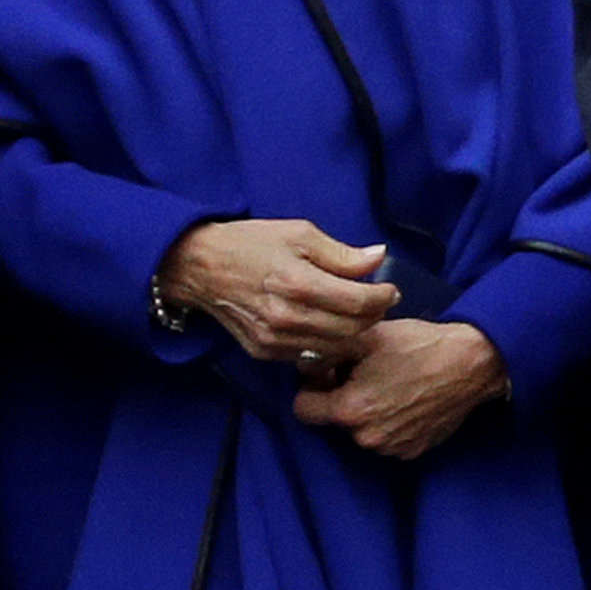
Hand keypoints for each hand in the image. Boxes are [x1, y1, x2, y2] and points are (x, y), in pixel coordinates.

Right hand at [156, 218, 399, 363]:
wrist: (200, 267)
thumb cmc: (250, 244)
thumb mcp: (298, 234)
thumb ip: (341, 253)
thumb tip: (379, 257)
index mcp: (299, 283)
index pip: (359, 302)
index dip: (383, 297)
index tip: (390, 290)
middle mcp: (288, 317)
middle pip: (352, 330)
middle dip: (373, 317)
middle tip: (378, 303)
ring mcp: (275, 340)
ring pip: (334, 348)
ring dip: (352, 334)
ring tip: (355, 314)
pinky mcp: (265, 352)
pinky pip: (309, 355)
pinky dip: (325, 343)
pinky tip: (326, 326)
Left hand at [291, 318, 507, 460]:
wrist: (471, 363)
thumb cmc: (418, 346)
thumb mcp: (365, 337)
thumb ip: (326, 352)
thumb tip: (305, 363)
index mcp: (349, 411)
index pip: (302, 409)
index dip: (311, 387)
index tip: (329, 372)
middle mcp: (367, 438)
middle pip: (334, 419)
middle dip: (341, 397)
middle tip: (364, 371)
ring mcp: (392, 448)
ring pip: (361, 430)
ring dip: (367, 411)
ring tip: (390, 383)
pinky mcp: (413, 451)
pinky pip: (387, 437)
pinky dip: (390, 421)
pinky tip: (407, 398)